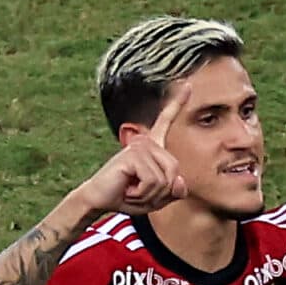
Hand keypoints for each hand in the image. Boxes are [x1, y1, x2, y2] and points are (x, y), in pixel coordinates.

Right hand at [79, 81, 192, 214]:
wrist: (98, 200)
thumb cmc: (125, 197)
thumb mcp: (155, 197)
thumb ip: (172, 191)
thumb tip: (179, 183)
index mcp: (151, 146)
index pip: (166, 121)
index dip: (177, 103)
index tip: (187, 84)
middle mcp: (146, 140)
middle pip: (174, 172)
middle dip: (160, 193)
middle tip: (138, 192)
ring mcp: (140, 145)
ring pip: (164, 180)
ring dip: (149, 195)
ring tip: (131, 190)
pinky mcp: (133, 154)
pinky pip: (152, 181)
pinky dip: (142, 194)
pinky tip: (127, 189)